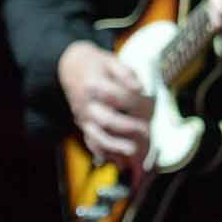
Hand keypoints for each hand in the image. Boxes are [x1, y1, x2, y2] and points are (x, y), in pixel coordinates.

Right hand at [59, 39, 151, 164]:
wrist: (70, 67)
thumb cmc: (96, 64)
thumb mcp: (111, 60)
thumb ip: (126, 74)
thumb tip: (139, 88)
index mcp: (93, 83)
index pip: (116, 95)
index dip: (134, 101)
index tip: (151, 104)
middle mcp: (86, 103)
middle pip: (105, 120)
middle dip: (127, 128)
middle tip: (146, 130)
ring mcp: (83, 117)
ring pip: (96, 136)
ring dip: (114, 146)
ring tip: (132, 151)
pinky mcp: (82, 125)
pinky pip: (91, 142)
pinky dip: (103, 152)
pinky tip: (117, 160)